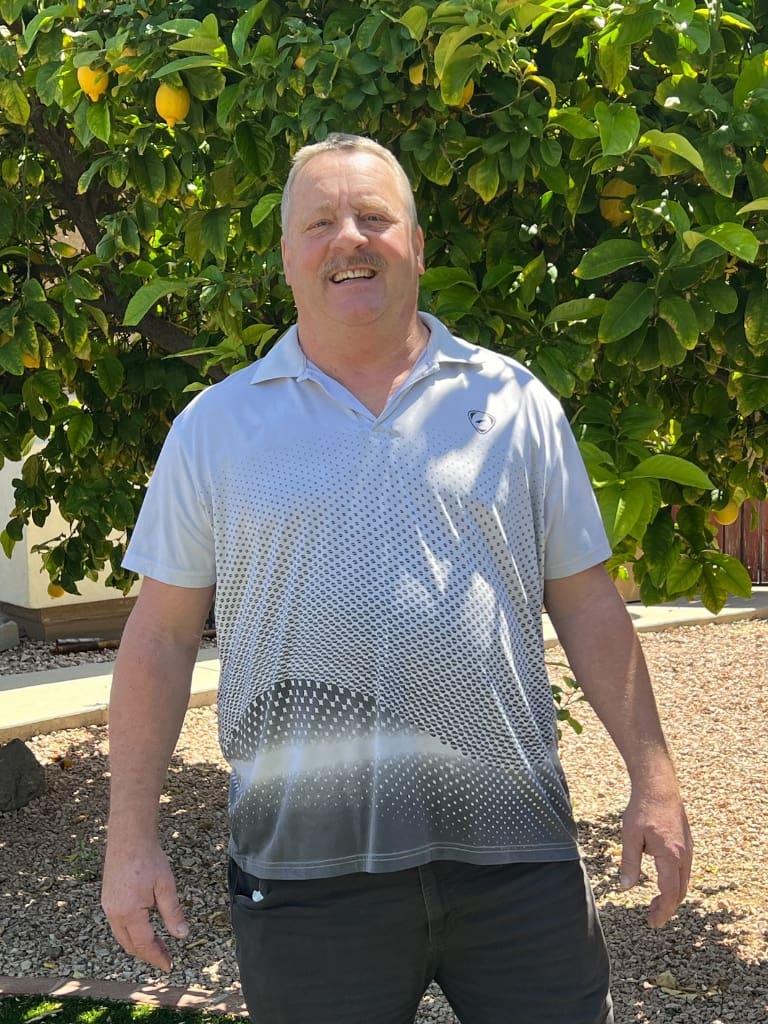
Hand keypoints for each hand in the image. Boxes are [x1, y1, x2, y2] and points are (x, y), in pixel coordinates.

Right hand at [101, 837, 188, 970]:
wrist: (128, 837)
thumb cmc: (148, 858)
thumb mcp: (166, 886)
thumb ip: (172, 912)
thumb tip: (181, 935)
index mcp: (129, 913)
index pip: (144, 944)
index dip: (157, 956)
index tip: (169, 965)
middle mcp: (114, 913)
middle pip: (130, 945)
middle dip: (148, 953)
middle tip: (166, 956)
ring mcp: (108, 907)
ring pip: (122, 936)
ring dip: (138, 944)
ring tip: (157, 944)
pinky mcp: (107, 899)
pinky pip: (117, 924)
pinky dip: (130, 932)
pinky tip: (143, 927)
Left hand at [620, 785, 692, 927]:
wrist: (659, 786)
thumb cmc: (643, 809)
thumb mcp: (630, 836)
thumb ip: (629, 862)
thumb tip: (626, 887)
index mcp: (670, 857)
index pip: (670, 893)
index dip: (662, 911)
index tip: (652, 923)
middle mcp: (683, 856)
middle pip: (680, 891)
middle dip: (667, 907)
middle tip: (652, 916)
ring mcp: (687, 849)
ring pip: (683, 881)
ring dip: (672, 895)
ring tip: (655, 903)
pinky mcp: (686, 843)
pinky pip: (684, 870)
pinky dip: (675, 882)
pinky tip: (662, 881)